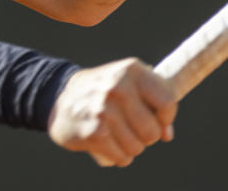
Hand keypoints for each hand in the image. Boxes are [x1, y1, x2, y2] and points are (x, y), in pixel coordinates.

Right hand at [48, 58, 176, 166]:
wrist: (60, 97)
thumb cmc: (104, 91)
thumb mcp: (130, 83)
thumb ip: (155, 103)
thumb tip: (167, 134)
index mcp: (132, 70)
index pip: (167, 102)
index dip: (166, 118)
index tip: (157, 121)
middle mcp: (118, 86)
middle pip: (153, 131)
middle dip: (145, 136)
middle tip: (130, 127)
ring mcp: (104, 109)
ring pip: (137, 148)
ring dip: (130, 148)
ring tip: (116, 134)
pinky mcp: (93, 131)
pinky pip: (121, 157)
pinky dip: (118, 156)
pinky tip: (107, 144)